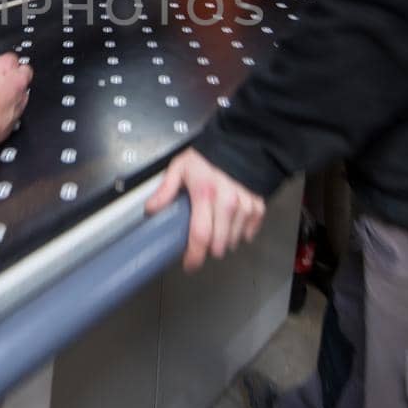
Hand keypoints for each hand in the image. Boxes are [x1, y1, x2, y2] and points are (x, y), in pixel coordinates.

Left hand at [145, 148, 266, 271]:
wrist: (239, 142)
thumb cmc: (207, 156)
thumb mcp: (180, 167)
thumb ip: (166, 190)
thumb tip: (150, 210)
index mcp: (205, 194)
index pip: (200, 235)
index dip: (194, 256)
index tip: (189, 265)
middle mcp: (228, 203)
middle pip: (219, 244)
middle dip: (209, 250)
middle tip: (201, 244)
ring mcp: (245, 206)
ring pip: (234, 240)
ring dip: (224, 241)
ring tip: (216, 229)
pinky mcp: (258, 206)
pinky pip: (250, 232)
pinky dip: (241, 232)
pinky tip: (232, 225)